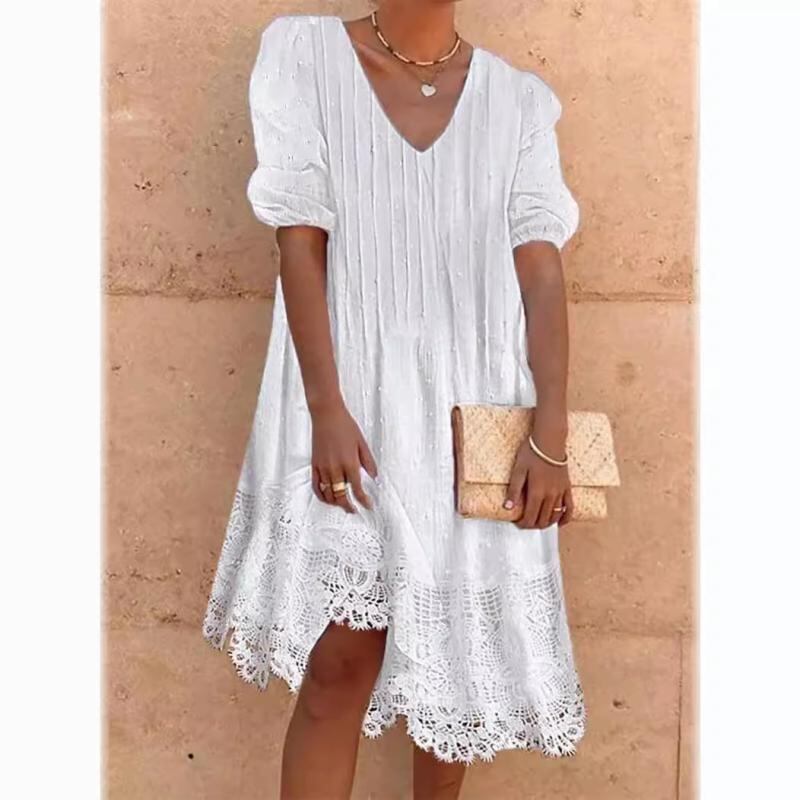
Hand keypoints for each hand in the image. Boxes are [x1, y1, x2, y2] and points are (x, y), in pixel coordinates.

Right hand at [310, 402, 377, 512]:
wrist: (327, 414)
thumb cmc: (344, 425)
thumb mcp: (362, 443)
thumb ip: (369, 462)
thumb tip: (374, 476)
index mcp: (349, 463)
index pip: (357, 489)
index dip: (364, 501)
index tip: (368, 505)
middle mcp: (335, 468)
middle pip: (341, 496)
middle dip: (349, 506)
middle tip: (354, 509)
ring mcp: (323, 468)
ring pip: (328, 494)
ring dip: (336, 503)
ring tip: (342, 504)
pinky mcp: (314, 465)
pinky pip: (316, 486)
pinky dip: (322, 496)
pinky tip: (327, 498)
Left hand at [504, 413, 573, 528]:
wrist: (549, 441)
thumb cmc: (532, 453)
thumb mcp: (518, 470)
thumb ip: (514, 490)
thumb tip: (507, 507)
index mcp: (537, 492)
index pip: (530, 516)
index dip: (523, 523)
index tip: (518, 523)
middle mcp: (550, 495)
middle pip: (543, 518)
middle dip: (533, 525)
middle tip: (526, 524)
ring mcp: (561, 492)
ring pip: (555, 515)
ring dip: (547, 523)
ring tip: (539, 524)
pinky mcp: (567, 487)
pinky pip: (570, 507)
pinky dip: (566, 517)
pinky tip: (560, 523)